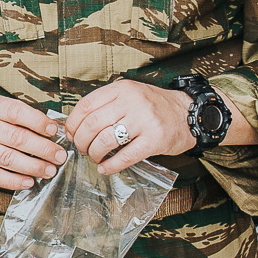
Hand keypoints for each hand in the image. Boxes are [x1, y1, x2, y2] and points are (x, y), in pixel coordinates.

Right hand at [0, 96, 67, 190]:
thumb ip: (20, 117)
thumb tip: (52, 130)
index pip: (16, 112)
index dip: (38, 122)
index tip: (54, 131)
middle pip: (16, 138)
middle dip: (43, 149)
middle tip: (59, 156)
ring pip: (7, 159)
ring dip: (33, 166)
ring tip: (49, 170)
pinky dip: (14, 181)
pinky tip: (29, 181)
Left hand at [66, 80, 195, 173]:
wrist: (187, 113)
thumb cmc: (153, 107)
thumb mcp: (129, 95)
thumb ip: (105, 105)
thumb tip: (74, 125)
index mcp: (122, 89)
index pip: (86, 105)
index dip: (72, 123)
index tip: (70, 134)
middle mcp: (132, 102)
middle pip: (92, 124)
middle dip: (81, 141)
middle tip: (82, 148)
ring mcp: (144, 121)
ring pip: (105, 140)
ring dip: (94, 153)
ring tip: (95, 157)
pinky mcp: (155, 140)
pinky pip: (125, 157)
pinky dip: (111, 166)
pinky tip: (105, 168)